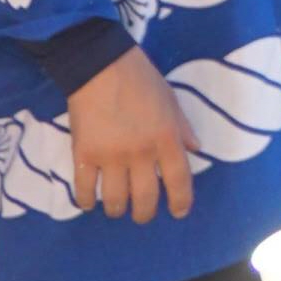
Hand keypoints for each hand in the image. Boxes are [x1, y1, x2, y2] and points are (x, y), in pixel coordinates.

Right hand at [66, 46, 195, 224]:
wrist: (100, 66)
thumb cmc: (141, 80)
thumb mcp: (171, 100)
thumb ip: (182, 128)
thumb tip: (195, 150)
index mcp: (167, 139)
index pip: (179, 181)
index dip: (181, 202)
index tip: (178, 212)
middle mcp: (141, 153)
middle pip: (145, 198)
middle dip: (144, 214)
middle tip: (141, 214)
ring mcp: (111, 156)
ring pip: (115, 200)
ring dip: (117, 209)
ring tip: (117, 207)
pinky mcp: (84, 155)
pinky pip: (84, 189)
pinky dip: (87, 200)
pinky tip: (90, 201)